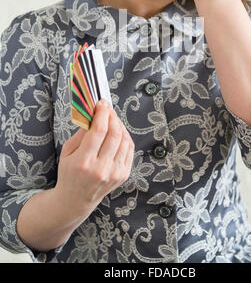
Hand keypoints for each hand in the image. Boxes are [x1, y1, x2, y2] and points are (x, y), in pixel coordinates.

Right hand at [54, 100, 134, 220]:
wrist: (76, 200)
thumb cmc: (69, 173)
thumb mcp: (67, 152)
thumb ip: (81, 133)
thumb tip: (94, 114)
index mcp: (84, 162)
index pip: (99, 131)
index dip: (102, 113)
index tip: (102, 103)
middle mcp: (101, 169)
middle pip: (114, 134)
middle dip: (112, 116)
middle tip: (108, 109)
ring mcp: (114, 173)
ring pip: (124, 140)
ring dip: (120, 125)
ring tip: (112, 119)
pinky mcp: (123, 175)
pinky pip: (129, 149)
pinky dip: (125, 136)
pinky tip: (118, 132)